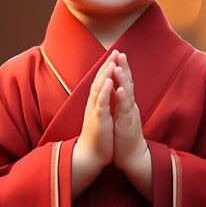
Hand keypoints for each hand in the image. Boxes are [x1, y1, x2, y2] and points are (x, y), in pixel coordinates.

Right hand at [72, 52, 116, 197]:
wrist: (90, 155)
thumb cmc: (97, 137)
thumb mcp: (101, 116)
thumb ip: (103, 104)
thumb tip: (107, 93)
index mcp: (96, 103)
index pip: (101, 81)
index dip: (107, 67)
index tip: (115, 55)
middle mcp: (94, 103)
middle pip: (99, 80)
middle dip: (108, 65)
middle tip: (115, 50)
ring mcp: (95, 111)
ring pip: (99, 88)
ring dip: (105, 74)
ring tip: (112, 61)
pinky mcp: (98, 119)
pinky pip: (101, 103)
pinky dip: (105, 91)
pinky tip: (108, 81)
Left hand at [113, 53, 147, 172]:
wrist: (132, 155)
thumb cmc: (125, 136)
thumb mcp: (122, 114)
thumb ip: (121, 101)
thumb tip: (118, 88)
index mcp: (126, 103)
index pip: (124, 81)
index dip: (122, 68)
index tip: (117, 54)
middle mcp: (130, 105)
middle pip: (128, 82)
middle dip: (124, 67)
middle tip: (120, 53)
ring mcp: (129, 113)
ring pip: (128, 93)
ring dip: (123, 79)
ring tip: (119, 66)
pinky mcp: (128, 123)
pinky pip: (126, 109)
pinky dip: (123, 98)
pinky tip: (120, 89)